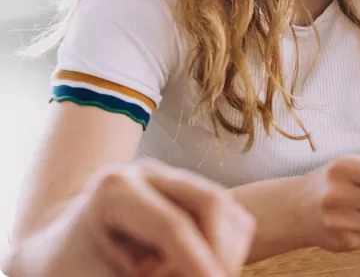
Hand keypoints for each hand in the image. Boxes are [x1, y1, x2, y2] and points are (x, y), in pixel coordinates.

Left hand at [6, 159, 253, 276]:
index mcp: (113, 191)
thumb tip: (206, 275)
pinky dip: (224, 244)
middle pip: (211, 204)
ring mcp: (170, 176)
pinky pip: (227, 215)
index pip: (173, 226)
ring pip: (227, 208)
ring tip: (196, 275)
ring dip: (225, 249)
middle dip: (221, 252)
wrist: (53, 251)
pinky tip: (197, 266)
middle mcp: (146, 172)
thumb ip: (154, 275)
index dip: (201, 262)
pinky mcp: (187, 189)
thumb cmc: (69, 270)